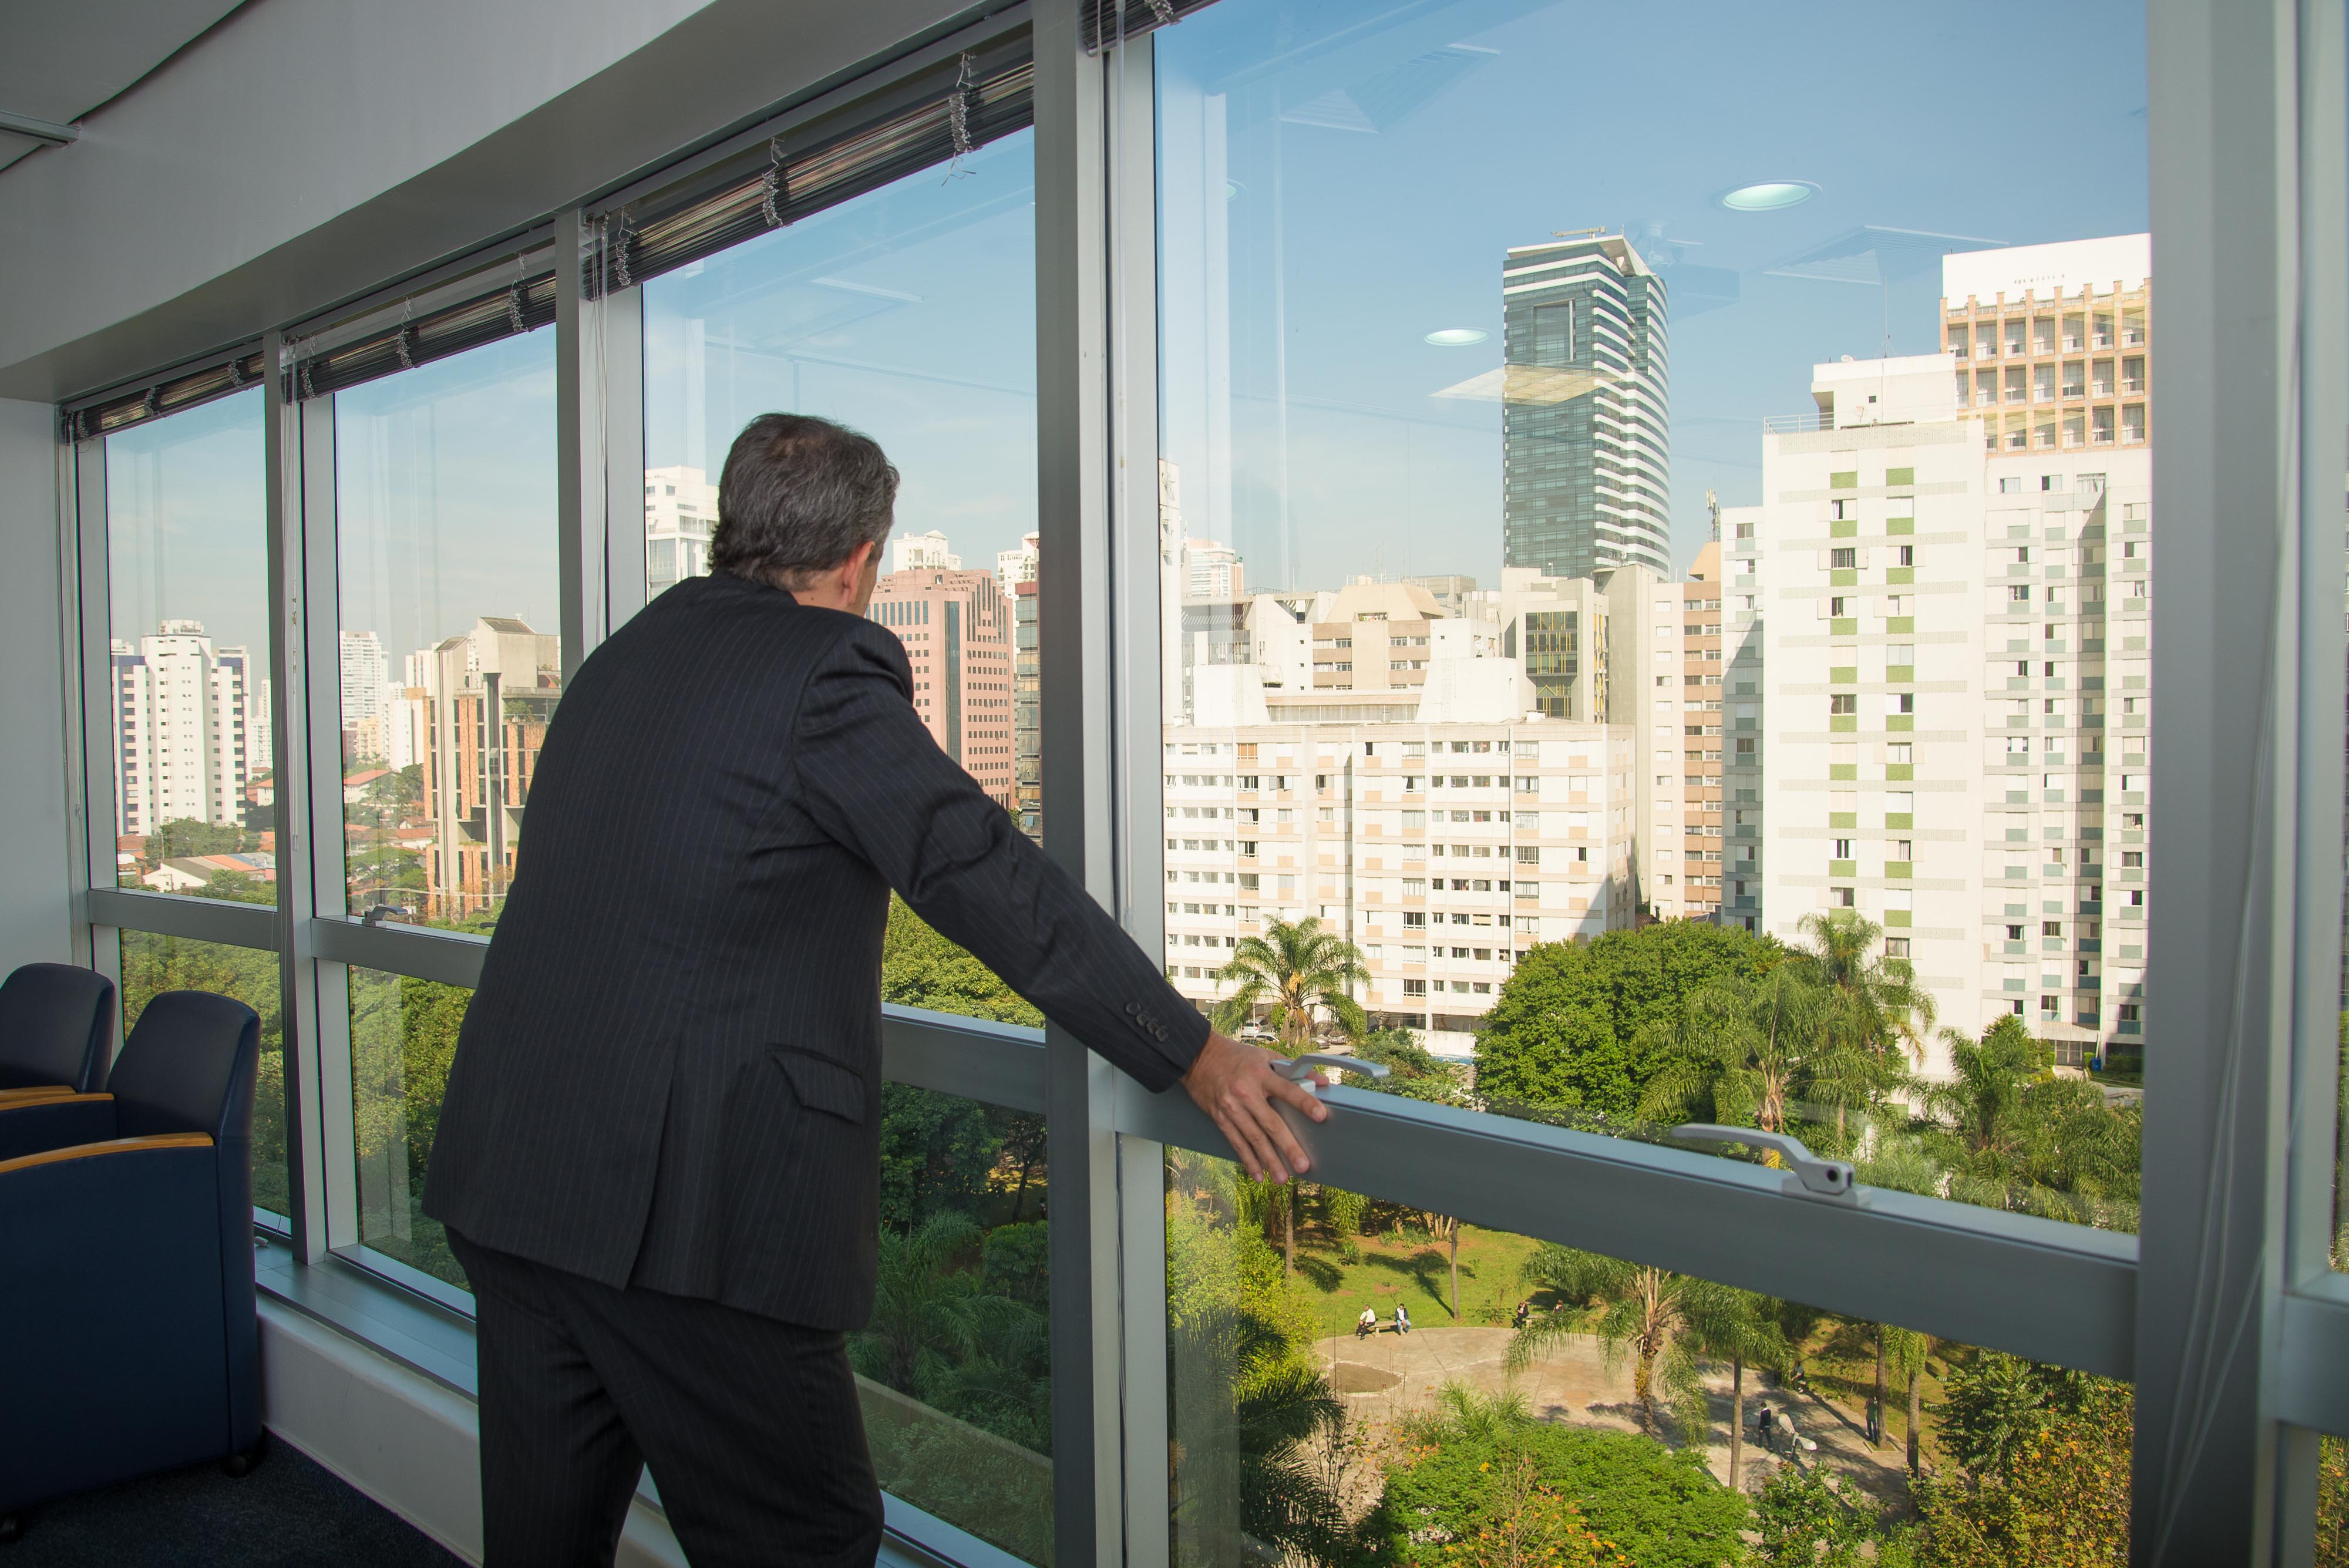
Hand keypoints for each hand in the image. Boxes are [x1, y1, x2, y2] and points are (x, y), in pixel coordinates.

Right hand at [1180, 1032, 1327, 1182]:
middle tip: (1303, 1165)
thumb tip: (1322, 1081)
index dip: (1305, 1102)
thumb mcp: (1264, 1056)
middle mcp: (1246, 1092)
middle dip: (1288, 1146)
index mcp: (1260, 1074)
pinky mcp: (1220, 1118)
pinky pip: (1236, 1142)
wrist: (1196, 1057)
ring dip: (1269, 1161)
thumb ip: (1292, 1069)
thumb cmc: (1235, 1056)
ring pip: (1253, 1139)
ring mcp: (1231, 1107)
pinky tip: (1258, 1174)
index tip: (1321, 1116)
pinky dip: (1248, 1160)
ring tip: (1282, 1178)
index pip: (1287, 1089)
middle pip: (1271, 1123)